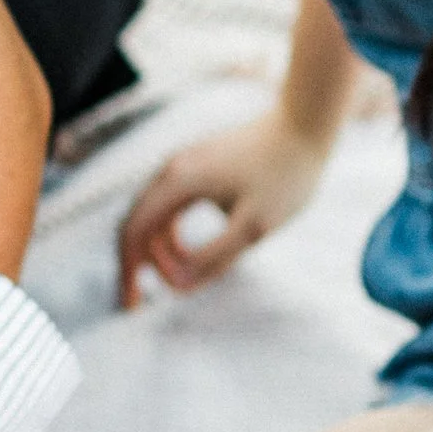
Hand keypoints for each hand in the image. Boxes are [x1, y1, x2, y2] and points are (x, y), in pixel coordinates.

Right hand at [116, 108, 328, 306]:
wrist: (305, 125)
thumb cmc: (285, 174)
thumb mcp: (254, 226)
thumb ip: (215, 258)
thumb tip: (178, 285)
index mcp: (178, 181)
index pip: (133, 232)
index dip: (127, 272)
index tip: (132, 307)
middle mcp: (171, 169)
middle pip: (135, 223)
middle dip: (135, 265)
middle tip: (140, 303)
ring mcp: (183, 165)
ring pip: (153, 216)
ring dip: (156, 251)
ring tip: (174, 281)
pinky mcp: (197, 167)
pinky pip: (170, 207)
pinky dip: (171, 235)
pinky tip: (186, 255)